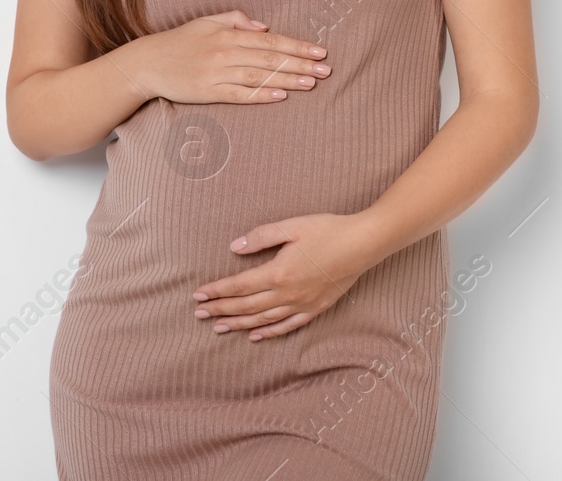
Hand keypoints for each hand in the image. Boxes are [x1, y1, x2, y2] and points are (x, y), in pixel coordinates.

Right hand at [131, 10, 329, 104]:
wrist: (147, 63)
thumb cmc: (178, 42)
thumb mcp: (205, 22)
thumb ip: (234, 20)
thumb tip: (263, 26)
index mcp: (227, 34)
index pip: (270, 40)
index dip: (296, 46)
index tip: (319, 52)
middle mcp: (225, 52)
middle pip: (270, 58)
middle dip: (301, 64)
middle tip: (326, 70)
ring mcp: (217, 73)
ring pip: (260, 76)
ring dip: (288, 80)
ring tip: (312, 84)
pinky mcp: (208, 91)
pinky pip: (240, 94)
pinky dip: (261, 95)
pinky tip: (281, 96)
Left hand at [192, 213, 379, 339]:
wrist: (363, 244)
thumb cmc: (327, 230)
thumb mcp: (291, 226)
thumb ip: (260, 236)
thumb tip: (234, 247)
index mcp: (278, 273)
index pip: (239, 286)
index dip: (216, 291)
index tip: (198, 296)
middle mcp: (288, 294)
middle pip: (246, 306)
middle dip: (220, 310)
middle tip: (199, 315)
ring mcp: (302, 304)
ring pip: (263, 320)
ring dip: (238, 324)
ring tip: (218, 328)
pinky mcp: (315, 309)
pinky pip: (287, 326)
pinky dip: (269, 333)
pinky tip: (255, 336)